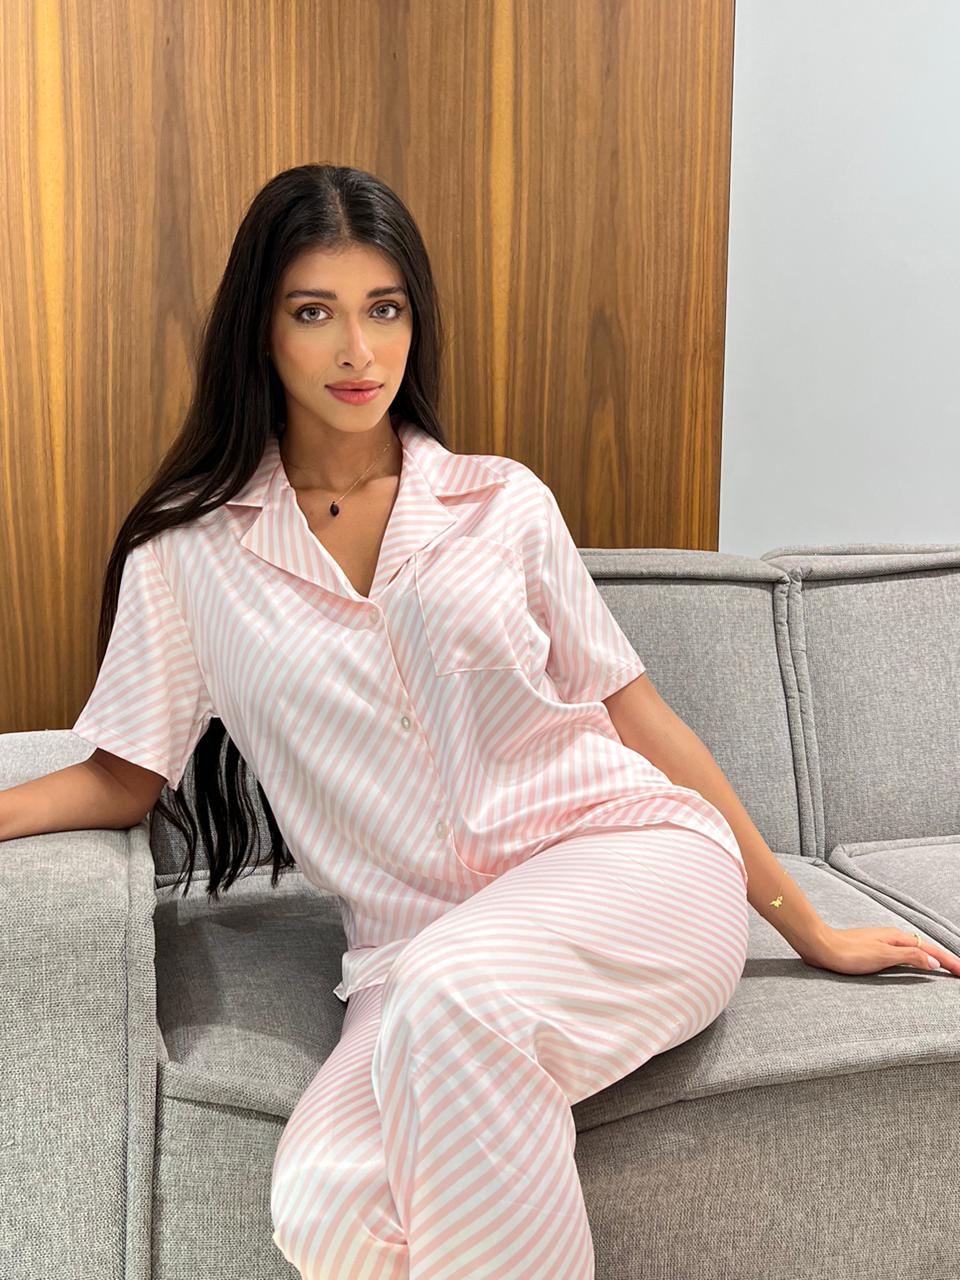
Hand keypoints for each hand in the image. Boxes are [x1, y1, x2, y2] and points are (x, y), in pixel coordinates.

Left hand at [798, 926, 959, 976]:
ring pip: (914, 950)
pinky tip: (913, 964)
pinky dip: (915, 959)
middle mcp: (892, 937)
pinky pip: (902, 954)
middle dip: (944, 959)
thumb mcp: (882, 956)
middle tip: (959, 971)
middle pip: (925, 948)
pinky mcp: (872, 950)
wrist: (819, 946)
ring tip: (944, 968)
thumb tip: (934, 962)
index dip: (948, 961)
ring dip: (931, 958)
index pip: (930, 950)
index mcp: (897, 938)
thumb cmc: (848, 952)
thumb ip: (909, 957)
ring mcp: (882, 942)